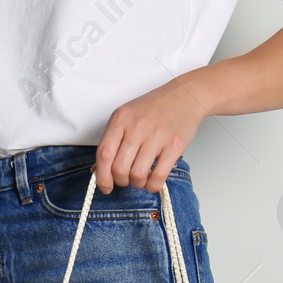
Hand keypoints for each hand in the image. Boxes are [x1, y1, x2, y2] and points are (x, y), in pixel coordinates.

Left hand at [94, 77, 207, 193]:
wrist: (184, 95)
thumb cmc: (154, 108)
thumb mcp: (127, 117)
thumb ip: (112, 142)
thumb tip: (98, 171)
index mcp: (121, 119)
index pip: (104, 154)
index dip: (102, 176)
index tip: (105, 186)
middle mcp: (137, 126)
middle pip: (119, 168)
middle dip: (121, 181)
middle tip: (126, 179)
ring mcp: (156, 136)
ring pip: (137, 174)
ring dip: (137, 183)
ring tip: (141, 178)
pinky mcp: (174, 145)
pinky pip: (158, 176)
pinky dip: (152, 186)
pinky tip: (152, 182)